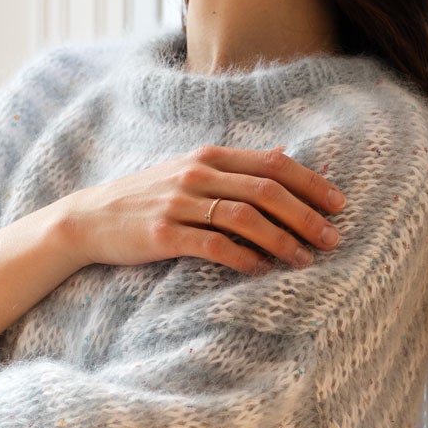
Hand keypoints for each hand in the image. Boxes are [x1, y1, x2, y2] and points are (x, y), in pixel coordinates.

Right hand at [61, 143, 346, 276]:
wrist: (88, 219)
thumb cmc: (146, 199)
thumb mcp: (189, 173)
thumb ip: (235, 168)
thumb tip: (285, 158)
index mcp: (208, 157)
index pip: (272, 164)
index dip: (311, 183)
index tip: (339, 205)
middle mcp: (197, 175)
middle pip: (266, 191)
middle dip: (306, 215)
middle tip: (332, 239)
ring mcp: (179, 203)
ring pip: (245, 218)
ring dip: (281, 240)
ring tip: (304, 260)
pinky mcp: (163, 234)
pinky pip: (213, 246)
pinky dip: (243, 258)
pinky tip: (261, 270)